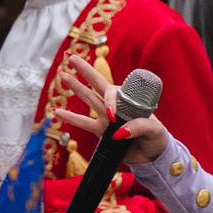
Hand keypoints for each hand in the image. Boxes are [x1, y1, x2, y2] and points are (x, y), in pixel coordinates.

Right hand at [49, 55, 167, 164]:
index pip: (113, 93)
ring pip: (88, 99)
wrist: (152, 155)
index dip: (109, 102)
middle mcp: (116, 106)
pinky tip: (55, 111)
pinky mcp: (100, 131)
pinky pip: (82, 122)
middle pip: (97, 84)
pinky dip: (69, 118)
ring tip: (62, 75)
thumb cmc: (156, 138)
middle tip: (70, 56)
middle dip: (84, 70)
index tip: (112, 117)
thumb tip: (118, 132)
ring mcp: (106, 118)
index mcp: (130, 100)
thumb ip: (138, 126)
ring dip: (75, 87)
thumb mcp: (154, 129)